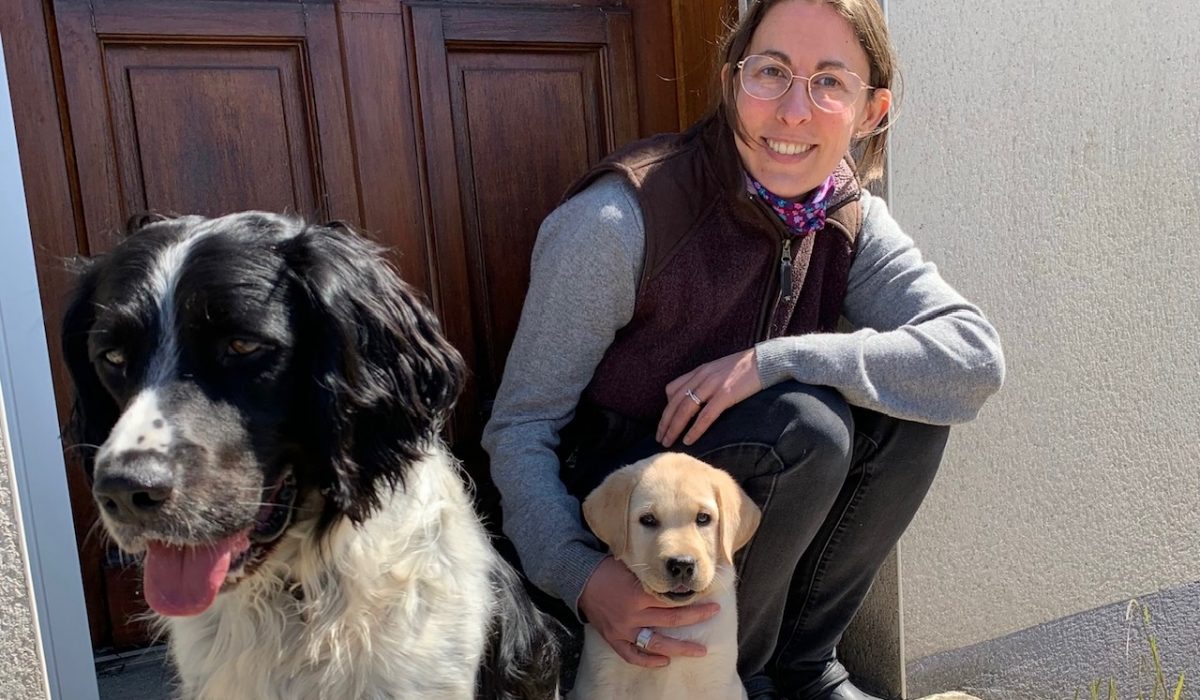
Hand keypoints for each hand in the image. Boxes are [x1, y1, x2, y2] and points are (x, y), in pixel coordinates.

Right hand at [578, 557, 717, 667]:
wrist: (581, 579)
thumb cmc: (608, 569)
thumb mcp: (632, 566)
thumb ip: (652, 575)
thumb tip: (677, 575)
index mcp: (638, 594)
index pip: (673, 601)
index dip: (693, 602)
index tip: (709, 600)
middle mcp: (632, 614)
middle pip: (671, 620)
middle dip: (696, 618)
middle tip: (713, 615)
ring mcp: (623, 629)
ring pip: (655, 643)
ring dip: (680, 648)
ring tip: (699, 650)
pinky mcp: (613, 638)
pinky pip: (632, 655)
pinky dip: (648, 661)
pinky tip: (664, 661)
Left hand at [656, 348, 762, 446]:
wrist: (766, 360)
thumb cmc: (745, 368)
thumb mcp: (719, 370)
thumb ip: (706, 381)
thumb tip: (697, 398)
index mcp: (699, 371)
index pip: (672, 389)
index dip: (666, 408)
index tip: (663, 424)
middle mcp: (702, 377)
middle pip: (675, 402)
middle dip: (664, 422)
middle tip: (659, 439)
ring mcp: (713, 385)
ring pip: (685, 409)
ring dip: (674, 428)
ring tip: (668, 442)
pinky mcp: (726, 394)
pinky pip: (706, 415)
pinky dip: (695, 429)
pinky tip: (689, 440)